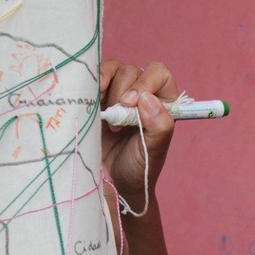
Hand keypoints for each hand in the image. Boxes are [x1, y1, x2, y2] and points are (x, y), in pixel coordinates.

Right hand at [99, 60, 178, 200]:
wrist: (112, 184)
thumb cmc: (138, 169)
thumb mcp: (153, 151)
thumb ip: (158, 127)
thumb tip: (147, 99)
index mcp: (163, 102)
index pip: (159, 75)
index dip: (145, 83)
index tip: (131, 103)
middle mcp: (142, 93)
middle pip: (133, 71)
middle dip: (122, 92)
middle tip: (117, 123)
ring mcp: (118, 93)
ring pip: (113, 70)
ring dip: (107, 89)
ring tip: (105, 116)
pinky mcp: (98, 97)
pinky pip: (94, 77)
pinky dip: (92, 85)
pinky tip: (91, 103)